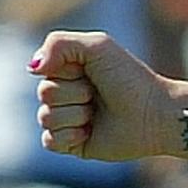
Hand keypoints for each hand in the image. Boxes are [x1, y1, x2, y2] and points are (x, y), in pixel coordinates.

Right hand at [29, 31, 182, 162]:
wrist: (155, 114)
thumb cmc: (131, 78)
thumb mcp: (97, 46)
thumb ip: (58, 43)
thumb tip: (32, 69)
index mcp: (68, 71)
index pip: (42, 70)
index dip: (66, 71)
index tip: (92, 71)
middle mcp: (66, 94)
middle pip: (44, 94)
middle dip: (74, 93)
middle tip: (99, 94)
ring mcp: (68, 119)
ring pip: (45, 117)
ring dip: (76, 114)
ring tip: (98, 113)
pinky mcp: (73, 144)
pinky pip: (49, 140)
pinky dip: (70, 135)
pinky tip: (90, 131)